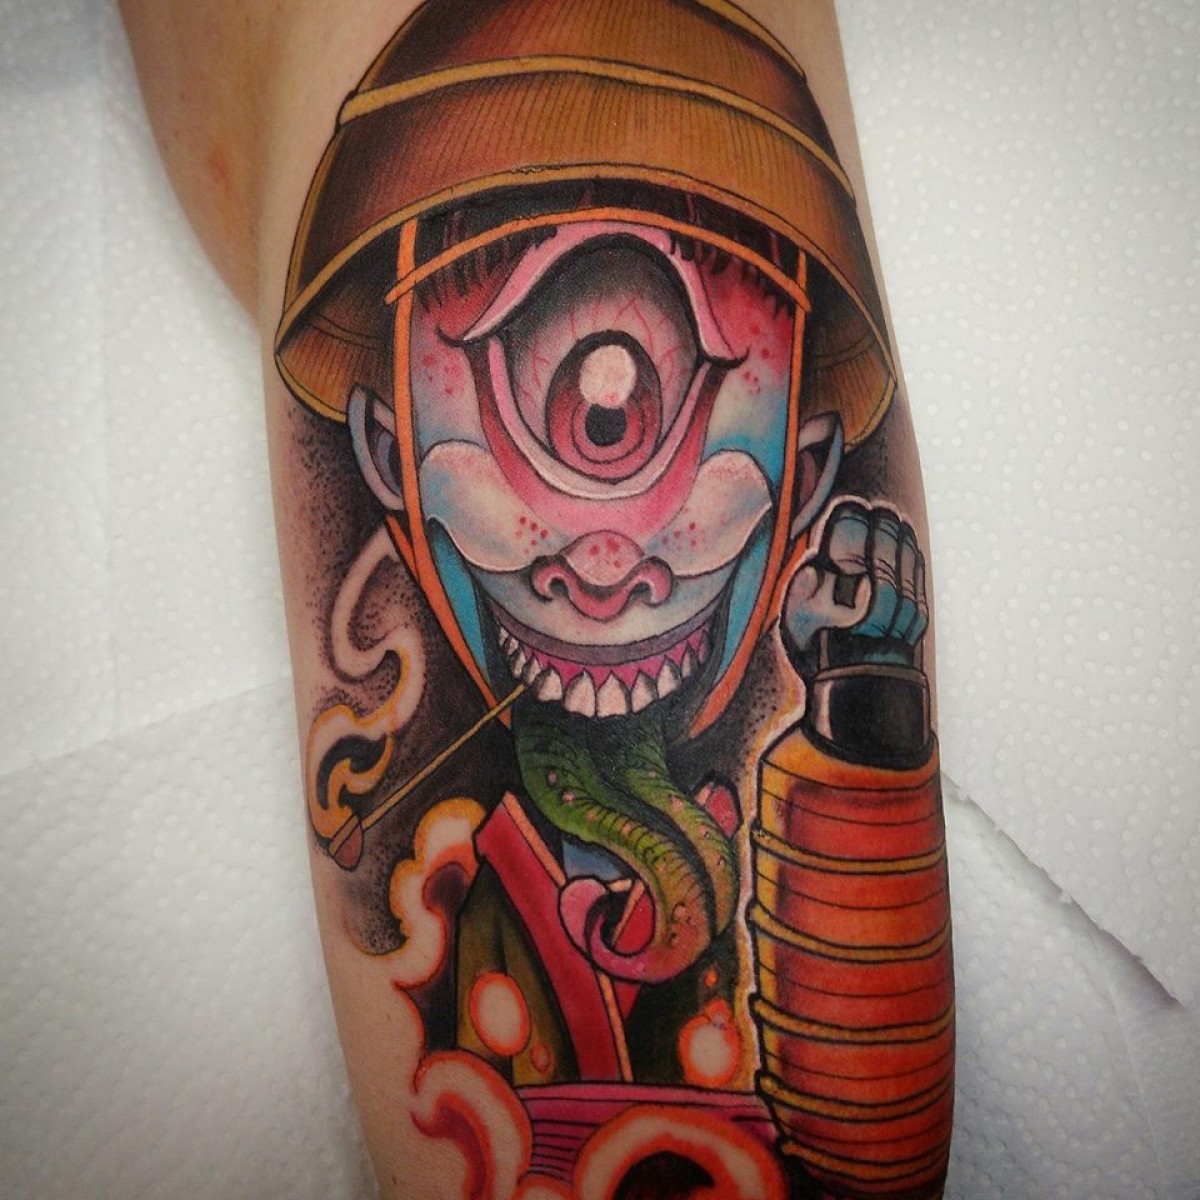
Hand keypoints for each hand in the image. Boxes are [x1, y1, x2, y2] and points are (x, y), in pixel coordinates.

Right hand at [782, 499, 927, 673]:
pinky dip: (913, 557)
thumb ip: (807, 583)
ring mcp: (901, 611)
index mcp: (839, 595)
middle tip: (872, 509)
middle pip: (880, 548)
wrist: (853, 691)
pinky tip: (908, 545)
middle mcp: (875, 601)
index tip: (849, 508)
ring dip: (898, 536)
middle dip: (878, 524)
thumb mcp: (796, 616)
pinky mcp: (916, 619)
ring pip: (902, 561)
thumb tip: (824, 561)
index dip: (849, 521)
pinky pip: (917, 577)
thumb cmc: (817, 648)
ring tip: (890, 519)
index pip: (848, 544)